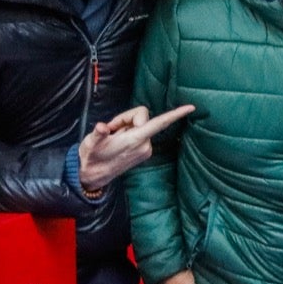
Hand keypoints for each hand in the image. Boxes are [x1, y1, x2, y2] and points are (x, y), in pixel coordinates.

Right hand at [78, 104, 194, 191]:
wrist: (92, 176)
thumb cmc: (91, 158)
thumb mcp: (91, 142)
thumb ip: (99, 133)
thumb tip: (103, 127)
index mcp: (135, 141)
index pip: (160, 123)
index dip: (175, 114)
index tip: (191, 107)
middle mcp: (145, 145)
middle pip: (142, 118)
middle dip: (126, 118)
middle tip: (111, 128)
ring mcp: (145, 149)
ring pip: (141, 125)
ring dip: (126, 126)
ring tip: (113, 137)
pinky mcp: (143, 152)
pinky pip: (140, 132)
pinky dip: (129, 132)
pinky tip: (118, 141)